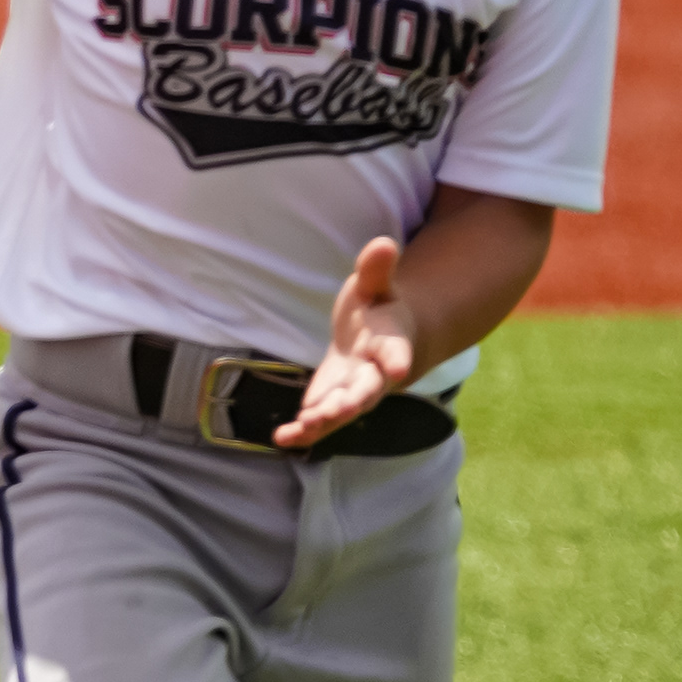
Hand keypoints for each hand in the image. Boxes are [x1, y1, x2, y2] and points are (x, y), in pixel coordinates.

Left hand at [273, 235, 414, 449]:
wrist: (382, 341)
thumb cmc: (378, 309)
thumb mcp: (376, 285)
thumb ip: (377, 270)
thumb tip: (383, 243)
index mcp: (391, 343)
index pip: (396, 352)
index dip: (397, 360)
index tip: (398, 369)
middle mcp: (374, 373)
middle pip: (367, 391)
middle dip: (353, 401)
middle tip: (341, 410)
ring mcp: (352, 391)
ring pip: (342, 410)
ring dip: (325, 419)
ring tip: (305, 427)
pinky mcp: (330, 400)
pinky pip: (319, 419)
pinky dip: (303, 431)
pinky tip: (283, 438)